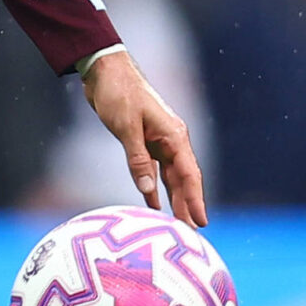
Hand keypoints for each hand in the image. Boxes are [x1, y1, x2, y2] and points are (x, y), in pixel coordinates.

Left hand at [80, 50, 207, 227]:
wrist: (104, 70)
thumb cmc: (118, 93)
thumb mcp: (127, 127)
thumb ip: (138, 160)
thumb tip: (149, 191)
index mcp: (173, 135)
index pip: (190, 174)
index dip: (196, 200)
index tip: (201, 222)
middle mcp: (171, 140)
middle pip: (183, 180)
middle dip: (188, 206)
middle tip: (192, 235)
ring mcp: (158, 141)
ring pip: (170, 177)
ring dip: (174, 200)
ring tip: (179, 226)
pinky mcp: (143, 142)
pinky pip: (153, 171)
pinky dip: (154, 189)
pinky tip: (155, 207)